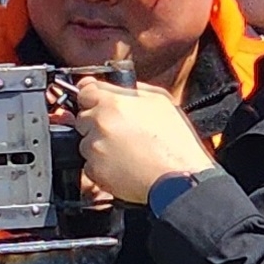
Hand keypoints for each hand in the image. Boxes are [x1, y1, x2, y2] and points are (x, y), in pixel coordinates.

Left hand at [72, 78, 213, 205]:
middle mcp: (99, 124)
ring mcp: (94, 149)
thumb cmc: (175, 141)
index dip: (92, 97)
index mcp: (113, 103)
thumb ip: (132, 90)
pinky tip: (123, 164)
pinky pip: (89, 164)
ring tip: (126, 150)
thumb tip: (112, 87)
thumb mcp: (160, 101)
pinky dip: (101, 165)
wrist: (180, 176)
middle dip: (97, 122)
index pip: (84, 92)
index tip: (98, 102)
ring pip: (85, 142)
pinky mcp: (94, 171)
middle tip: (122, 131)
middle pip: (83, 117)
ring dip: (99, 144)